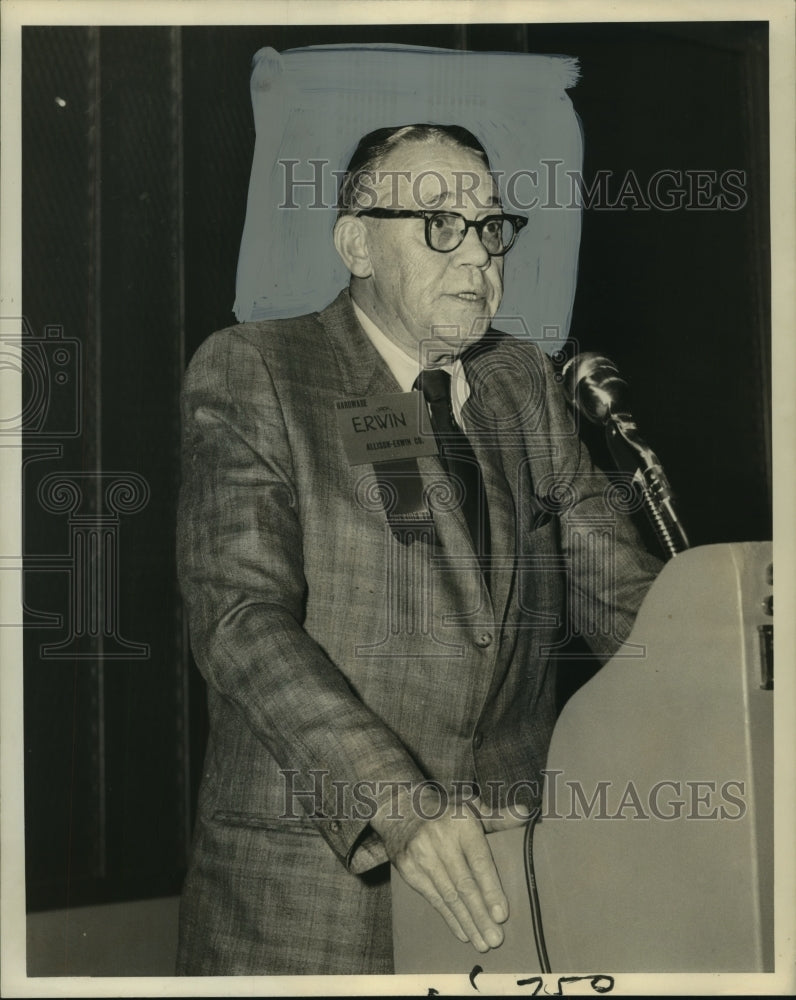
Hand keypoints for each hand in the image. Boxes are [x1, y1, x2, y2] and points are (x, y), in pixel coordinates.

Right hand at [372, 784, 529, 951]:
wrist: (399, 808)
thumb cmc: (446, 812)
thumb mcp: (472, 808)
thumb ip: (499, 817)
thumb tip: (526, 814)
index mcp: (461, 822)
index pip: (479, 861)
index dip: (490, 889)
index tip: (501, 914)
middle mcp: (440, 838)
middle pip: (463, 884)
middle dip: (480, 915)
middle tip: (496, 940)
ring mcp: (421, 854)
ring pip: (448, 896)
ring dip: (467, 923)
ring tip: (482, 943)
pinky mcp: (408, 868)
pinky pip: (432, 898)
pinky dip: (449, 918)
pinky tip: (462, 933)